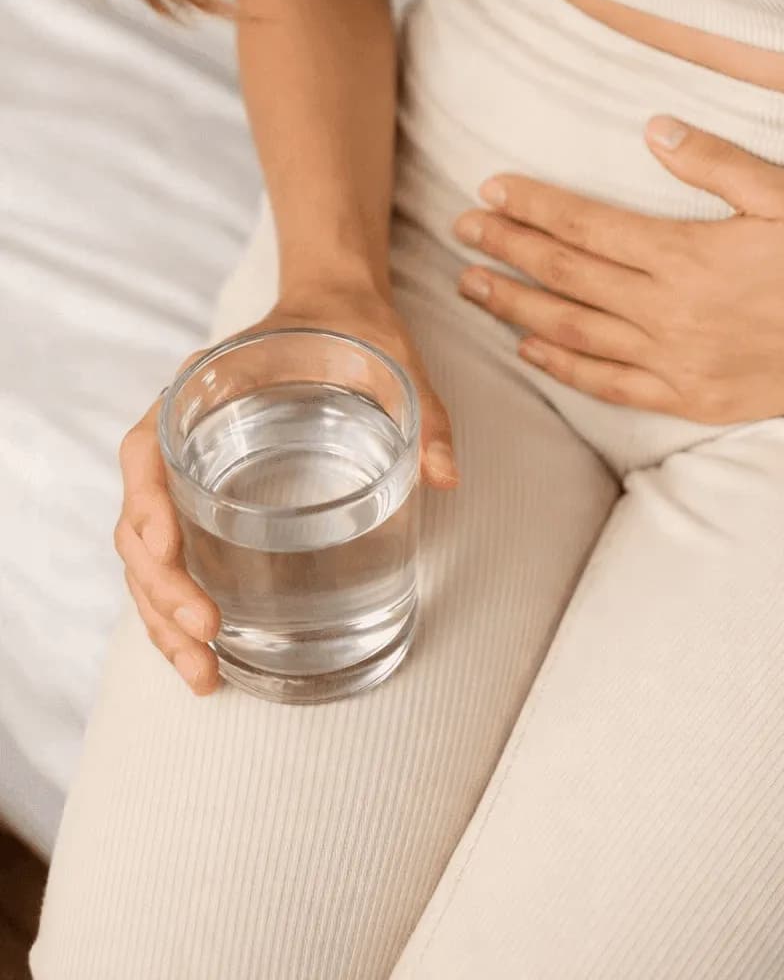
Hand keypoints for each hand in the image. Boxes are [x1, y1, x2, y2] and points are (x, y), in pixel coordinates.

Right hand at [115, 282, 455, 694]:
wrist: (334, 306)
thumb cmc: (350, 328)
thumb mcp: (388, 356)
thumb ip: (421, 411)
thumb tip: (447, 477)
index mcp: (201, 388)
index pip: (145, 450)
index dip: (145, 506)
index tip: (166, 553)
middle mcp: (181, 433)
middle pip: (138, 521)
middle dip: (159, 588)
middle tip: (203, 636)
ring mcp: (190, 471)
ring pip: (146, 555)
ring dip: (162, 616)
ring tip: (203, 674)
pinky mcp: (209, 499)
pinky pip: (174, 559)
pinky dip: (179, 609)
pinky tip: (208, 655)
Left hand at [454, 115, 783, 423]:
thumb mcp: (781, 190)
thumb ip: (710, 160)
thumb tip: (651, 127)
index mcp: (686, 254)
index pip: (586, 227)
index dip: (532, 207)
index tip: (489, 191)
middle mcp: (670, 311)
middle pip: (567, 277)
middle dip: (508, 250)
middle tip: (461, 232)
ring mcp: (679, 361)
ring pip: (577, 335)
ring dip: (518, 310)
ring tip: (473, 289)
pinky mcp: (695, 399)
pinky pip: (613, 388)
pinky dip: (566, 371)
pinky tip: (531, 354)